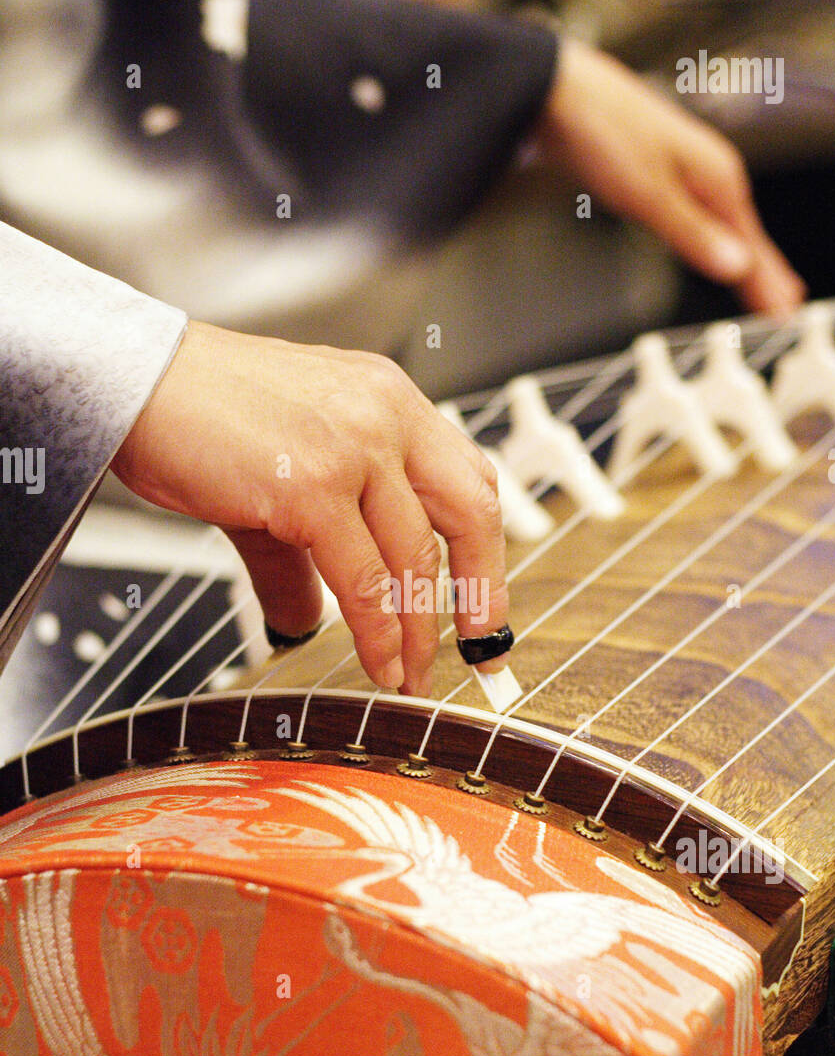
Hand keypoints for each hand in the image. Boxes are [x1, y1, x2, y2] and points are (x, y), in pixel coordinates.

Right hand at [112, 321, 508, 696]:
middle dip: (483, 588)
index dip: (485, 546)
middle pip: (469, 511)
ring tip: (411, 676)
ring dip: (420, 630)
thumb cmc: (197, 414)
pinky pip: (363, 580)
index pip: (466, 476)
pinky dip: (378, 632)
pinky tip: (380, 664)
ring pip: (416, 556)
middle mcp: (385, 414)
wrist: (129, 380)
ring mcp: (354, 447)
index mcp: (389, 399)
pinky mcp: (313, 487)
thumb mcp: (277, 478)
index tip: (485, 599)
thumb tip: (306, 618)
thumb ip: (301, 552)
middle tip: (482, 647)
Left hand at [536, 37, 805, 314]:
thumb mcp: (649, 194)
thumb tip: (734, 267)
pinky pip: (701, 215)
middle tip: (785, 304)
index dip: (768, 281)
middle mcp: (707, 171)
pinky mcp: (660, 173)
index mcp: (716, 176)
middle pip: (745, 233)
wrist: (555, 94)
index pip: (752, 244)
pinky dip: (714, 237)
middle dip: (764, 271)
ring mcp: (684, 171)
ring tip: (757, 282)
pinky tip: (712, 242)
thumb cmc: (601, 129)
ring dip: (742, 255)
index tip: (785, 310)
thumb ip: (693, 234)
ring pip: (725, 224)